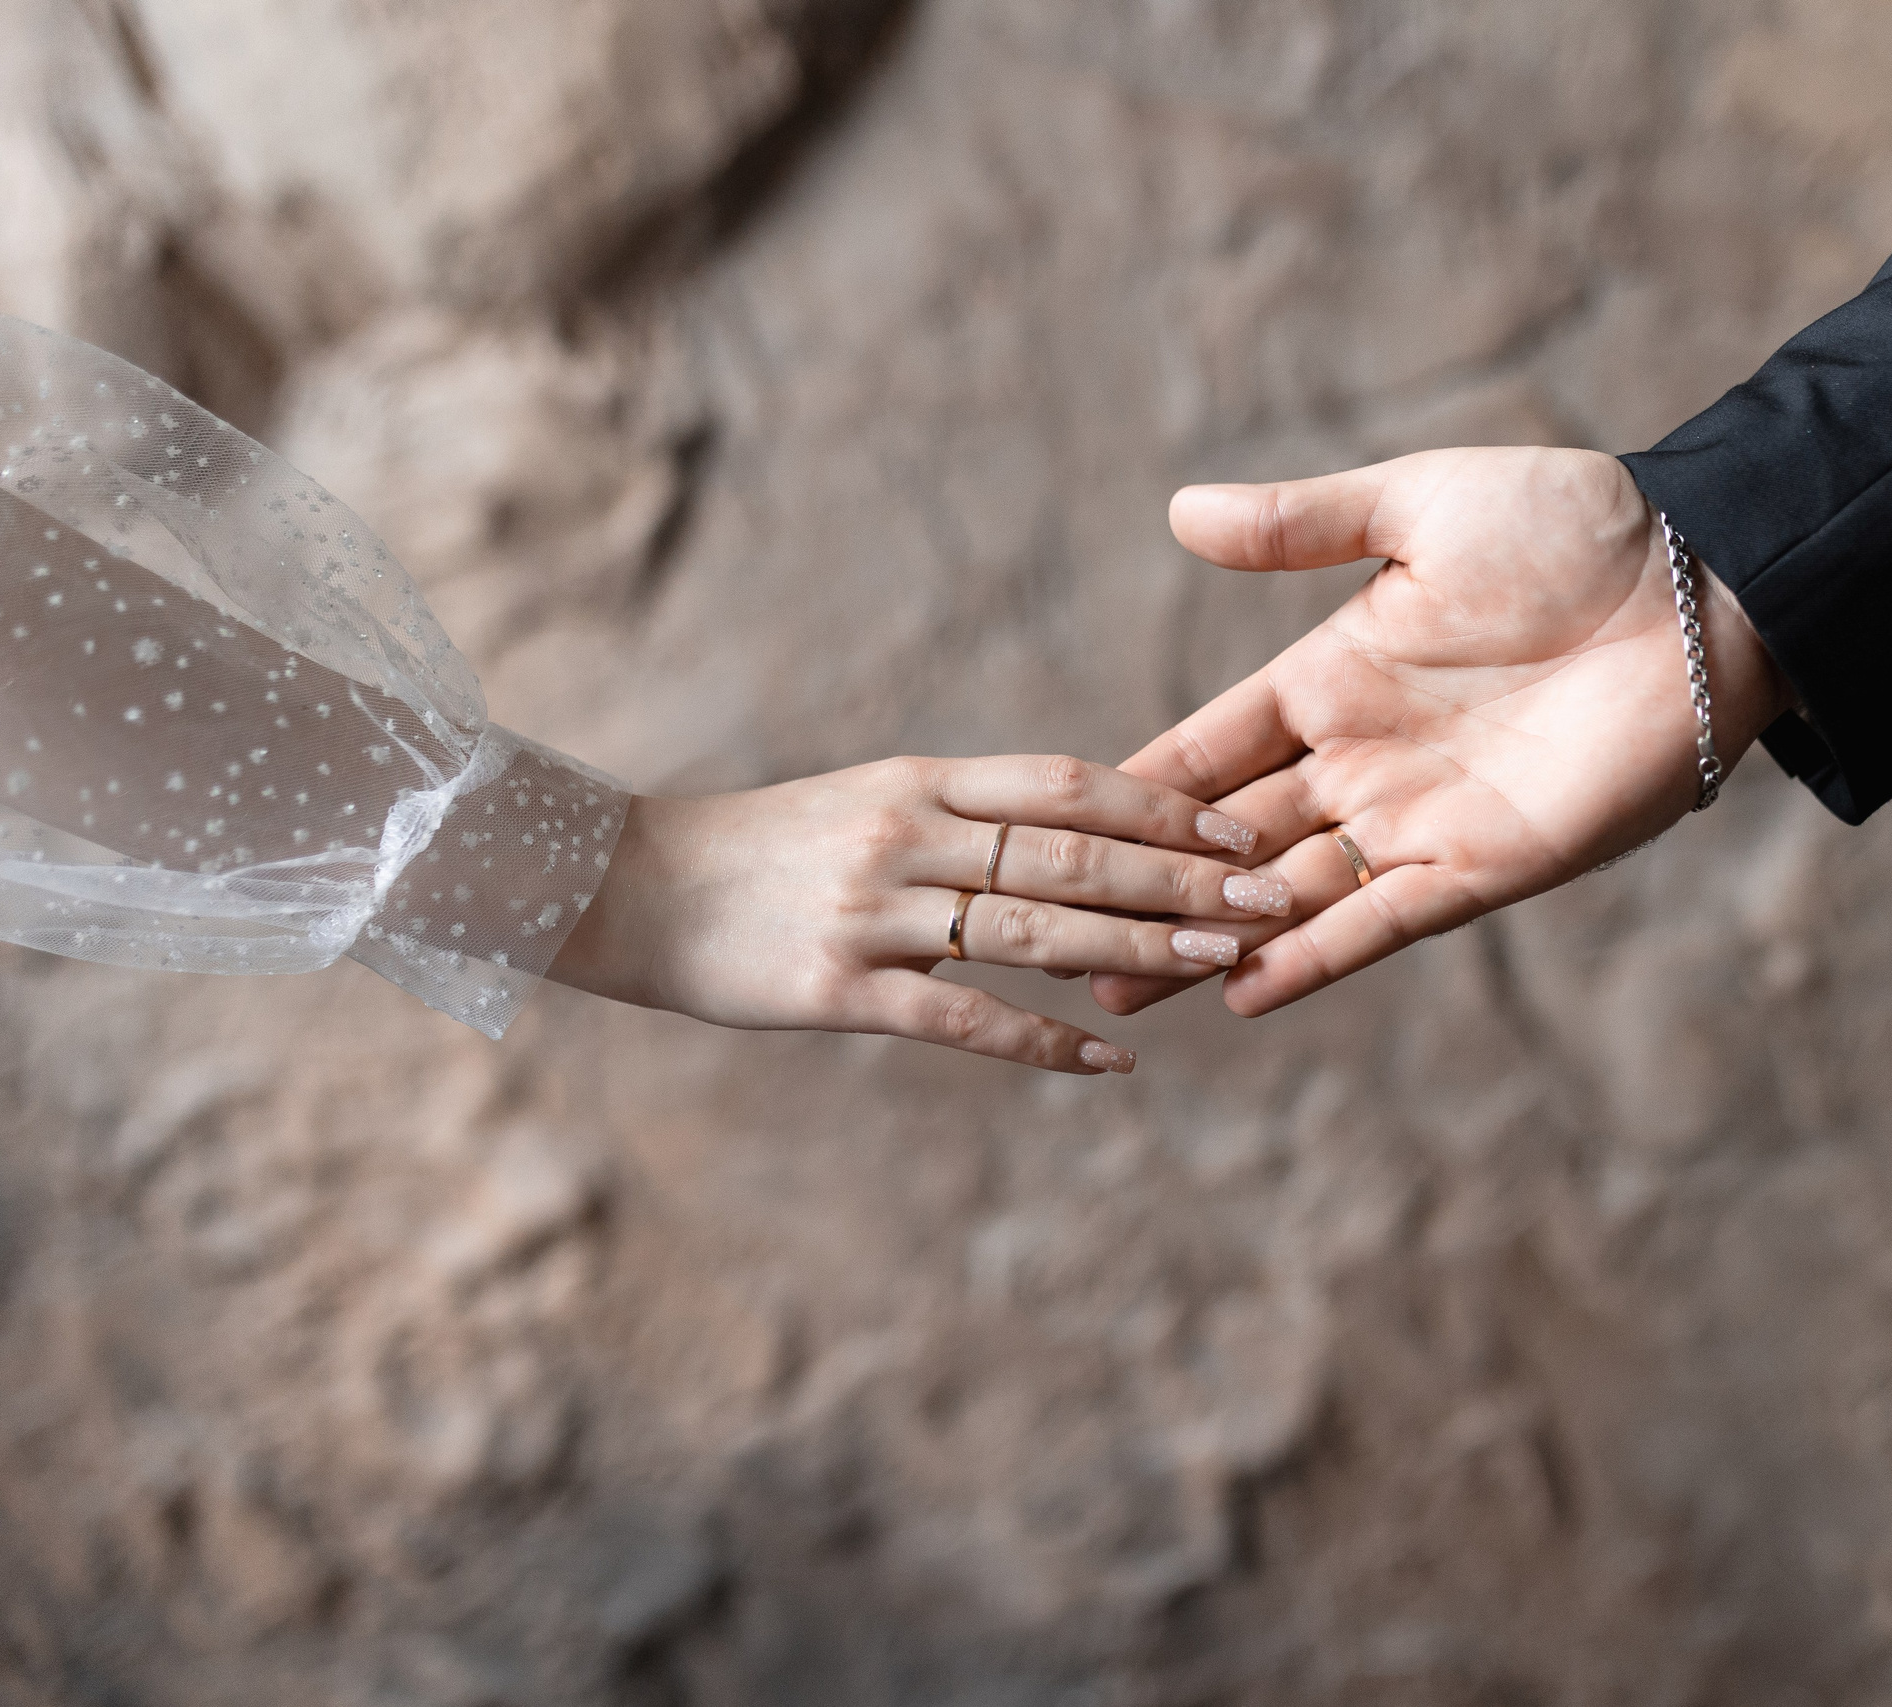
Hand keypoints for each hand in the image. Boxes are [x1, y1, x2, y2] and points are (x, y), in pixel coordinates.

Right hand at [547, 755, 1289, 1072]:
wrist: (624, 888)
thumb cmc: (762, 850)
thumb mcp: (867, 802)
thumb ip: (963, 814)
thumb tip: (1076, 827)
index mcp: (918, 782)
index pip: (1062, 783)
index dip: (1157, 807)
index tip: (1235, 830)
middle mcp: (905, 837)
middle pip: (1067, 854)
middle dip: (1177, 878)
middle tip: (1267, 896)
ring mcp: (871, 913)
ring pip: (1030, 929)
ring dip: (1134, 947)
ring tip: (1218, 961)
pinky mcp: (837, 989)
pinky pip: (961, 1017)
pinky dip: (1043, 1041)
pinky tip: (1111, 1062)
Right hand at [1094, 446, 1789, 1017]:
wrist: (1699, 589)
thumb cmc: (1571, 528)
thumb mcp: (1419, 508)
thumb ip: (1302, 525)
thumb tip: (1179, 512)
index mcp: (1330, 677)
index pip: (1209, 746)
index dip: (1137, 786)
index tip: (1048, 827)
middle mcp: (1359, 760)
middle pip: (1226, 841)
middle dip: (1143, 888)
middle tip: (1048, 937)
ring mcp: (1415, 819)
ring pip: (1285, 896)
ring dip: (1205, 941)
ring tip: (1114, 983)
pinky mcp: (1480, 865)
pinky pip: (1379, 922)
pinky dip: (1313, 957)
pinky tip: (1241, 991)